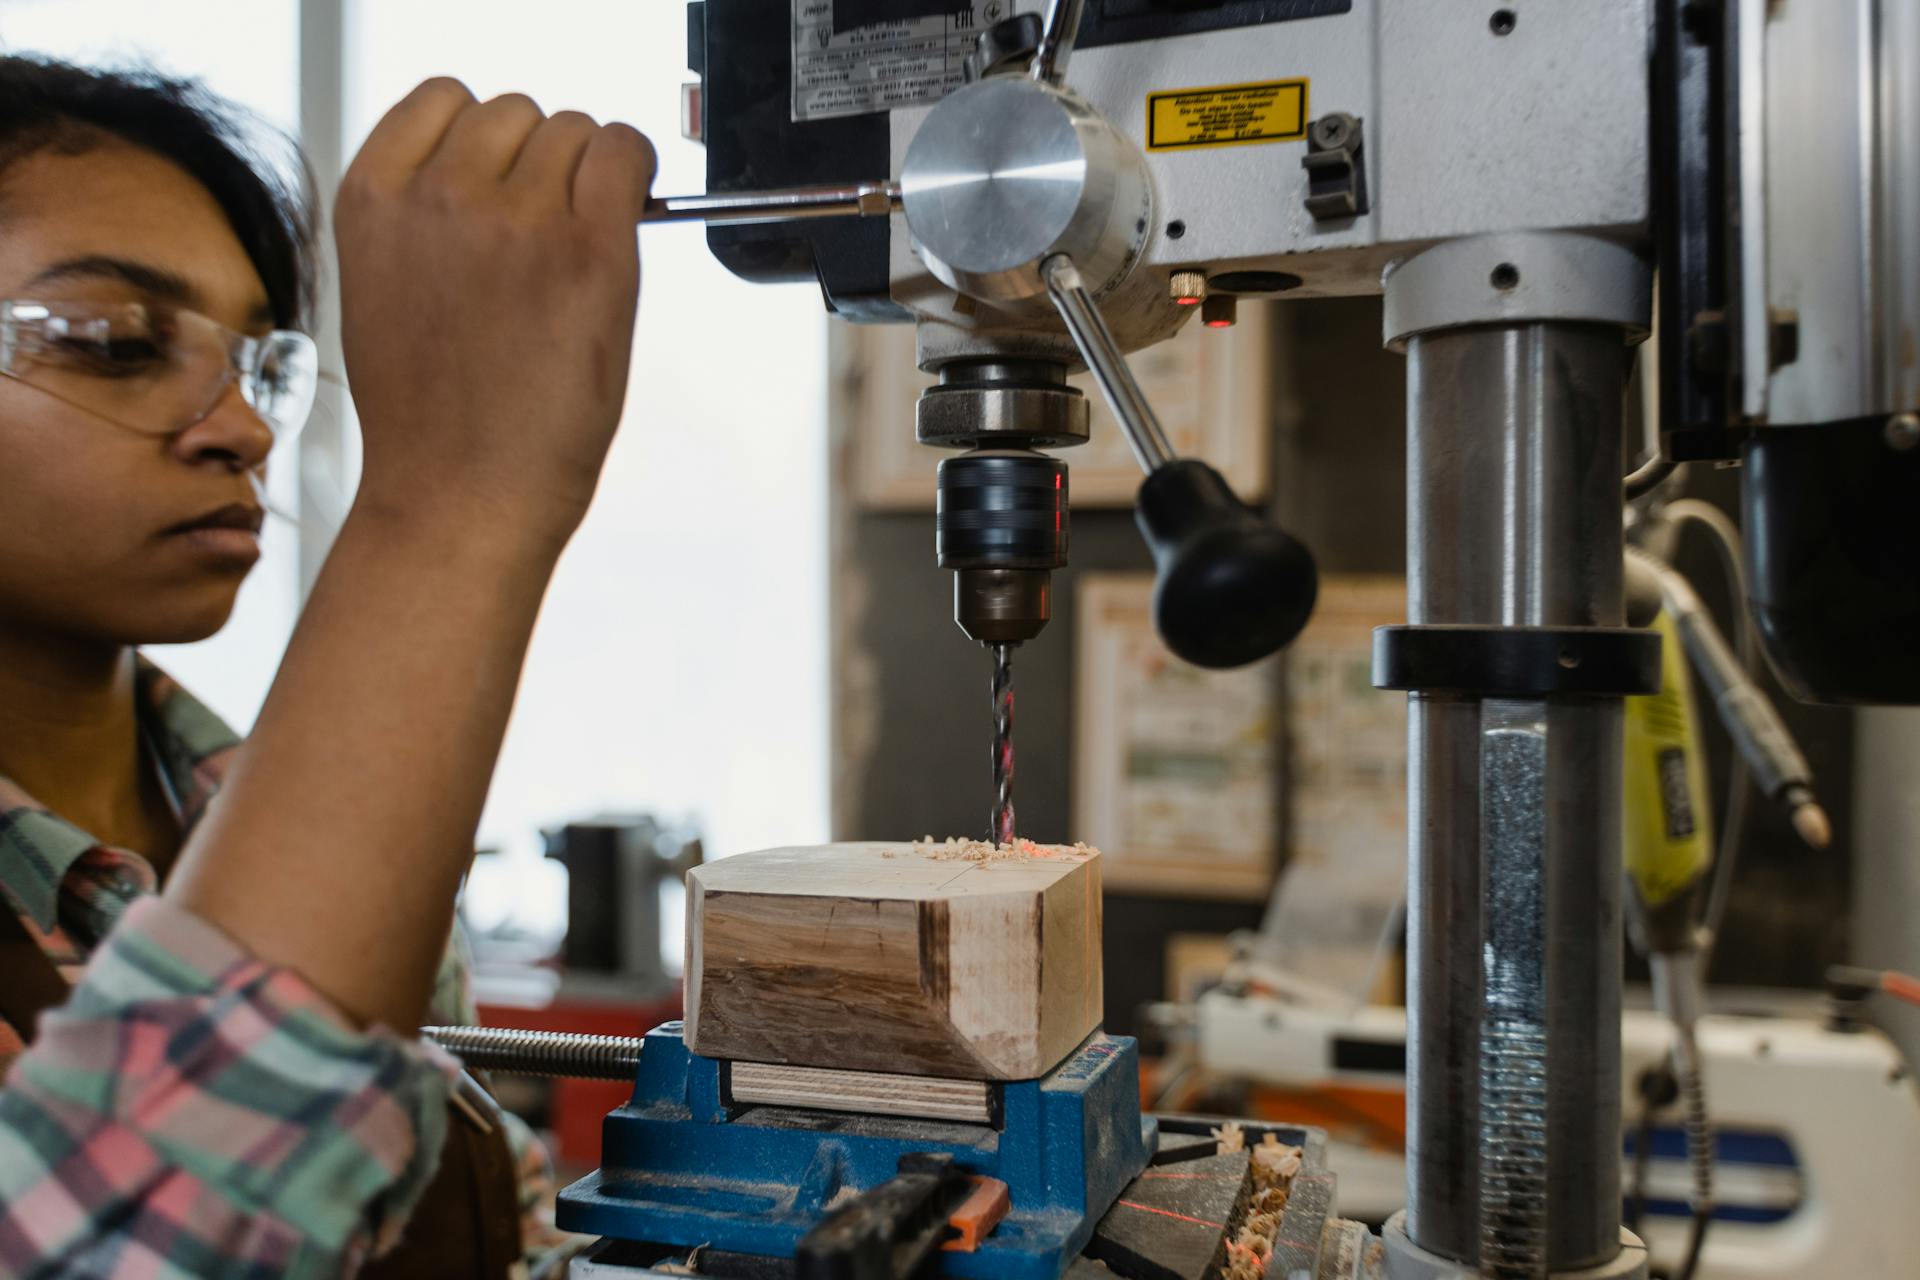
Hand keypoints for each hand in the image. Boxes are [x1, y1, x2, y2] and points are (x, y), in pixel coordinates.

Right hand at [335, 79, 655, 547]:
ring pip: (574, 131)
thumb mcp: (385, 289)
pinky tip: (628, 210)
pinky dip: (634, 171)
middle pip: (518, 112)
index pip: (444, 99)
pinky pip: (625, 154)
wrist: (461, 495)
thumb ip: (426, 216)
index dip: (484, 138)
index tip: (504, 175)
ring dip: (586, 175)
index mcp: (373, 198)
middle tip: (542, 238)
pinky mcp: (588, 251)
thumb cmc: (433, 418)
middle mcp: (441, 195)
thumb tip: (492, 174)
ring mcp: (517, 219)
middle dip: (539, 163)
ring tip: (571, 254)